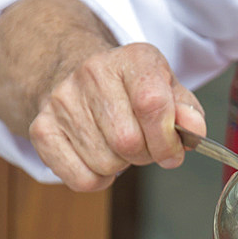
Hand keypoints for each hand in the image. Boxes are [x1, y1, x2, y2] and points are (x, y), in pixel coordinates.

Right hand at [29, 42, 206, 191]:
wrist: (76, 74)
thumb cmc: (131, 91)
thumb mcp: (167, 90)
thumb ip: (187, 112)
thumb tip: (194, 130)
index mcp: (132, 59)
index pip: (152, 105)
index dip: (167, 140)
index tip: (171, 149)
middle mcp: (92, 73)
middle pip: (128, 142)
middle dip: (144, 155)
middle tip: (141, 144)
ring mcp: (62, 101)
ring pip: (106, 164)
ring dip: (120, 166)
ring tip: (116, 145)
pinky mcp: (42, 129)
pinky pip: (81, 179)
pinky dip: (96, 179)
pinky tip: (97, 156)